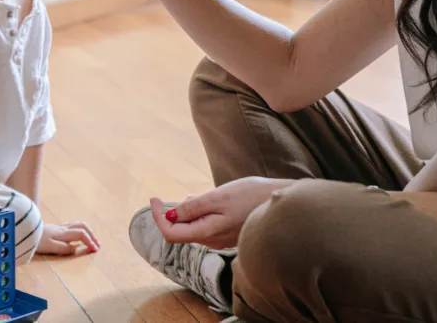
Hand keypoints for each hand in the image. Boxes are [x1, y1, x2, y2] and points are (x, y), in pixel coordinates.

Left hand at [36, 221, 100, 255]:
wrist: (24, 231)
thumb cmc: (36, 241)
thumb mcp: (51, 247)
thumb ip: (64, 248)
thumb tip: (77, 248)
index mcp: (63, 233)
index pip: (81, 234)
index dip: (89, 241)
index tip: (95, 249)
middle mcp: (63, 228)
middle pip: (82, 226)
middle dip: (91, 235)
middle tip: (97, 244)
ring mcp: (59, 227)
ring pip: (77, 224)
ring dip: (87, 231)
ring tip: (92, 238)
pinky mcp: (55, 228)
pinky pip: (72, 225)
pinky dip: (80, 229)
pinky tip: (78, 234)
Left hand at [149, 177, 292, 249]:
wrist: (282, 204)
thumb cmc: (251, 196)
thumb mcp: (219, 196)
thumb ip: (195, 207)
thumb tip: (172, 215)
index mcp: (207, 232)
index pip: (172, 234)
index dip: (158, 217)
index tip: (153, 198)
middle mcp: (213, 240)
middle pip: (181, 231)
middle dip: (170, 214)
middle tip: (162, 197)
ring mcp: (222, 237)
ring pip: (194, 227)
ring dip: (186, 213)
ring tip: (188, 196)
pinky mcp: (229, 232)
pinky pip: (206, 225)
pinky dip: (199, 213)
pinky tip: (205, 200)